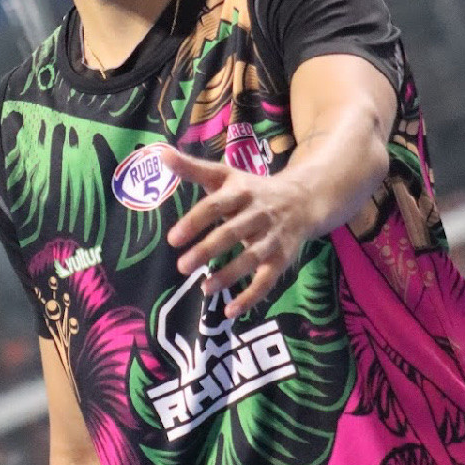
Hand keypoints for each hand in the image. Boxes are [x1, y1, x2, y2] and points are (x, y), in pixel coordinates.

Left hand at [162, 145, 312, 318]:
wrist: (305, 199)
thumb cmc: (254, 189)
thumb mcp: (225, 175)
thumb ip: (192, 169)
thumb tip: (159, 152)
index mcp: (241, 193)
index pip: (215, 206)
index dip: (195, 221)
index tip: (173, 239)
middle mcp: (258, 214)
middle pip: (232, 232)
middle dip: (208, 249)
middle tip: (182, 266)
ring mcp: (271, 238)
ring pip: (251, 258)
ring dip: (229, 274)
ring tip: (205, 289)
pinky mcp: (282, 258)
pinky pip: (267, 280)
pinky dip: (251, 297)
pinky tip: (230, 311)